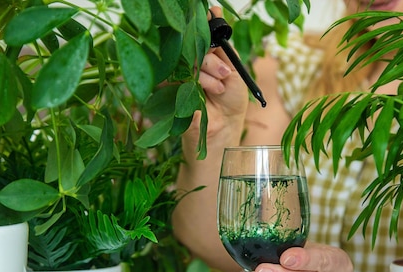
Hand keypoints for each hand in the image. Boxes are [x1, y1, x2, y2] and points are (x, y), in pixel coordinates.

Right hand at [184, 7, 248, 142]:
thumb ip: (224, 45)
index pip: (198, 31)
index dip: (204, 23)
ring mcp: (178, 71)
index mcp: (204, 52)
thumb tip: (214, 12)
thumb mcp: (234, 68)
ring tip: (219, 88)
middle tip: (224, 73)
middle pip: (191, 43)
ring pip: (186, 58)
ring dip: (206, 72)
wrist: (224, 128)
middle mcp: (189, 59)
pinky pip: (177, 74)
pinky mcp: (168, 86)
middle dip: (210, 57)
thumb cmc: (231, 100)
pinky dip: (196, 81)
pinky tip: (206, 92)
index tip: (212, 15)